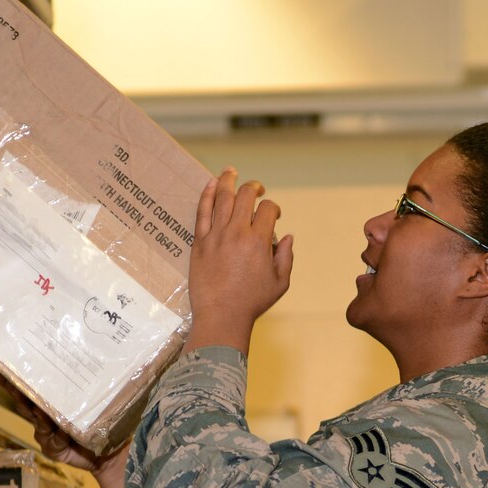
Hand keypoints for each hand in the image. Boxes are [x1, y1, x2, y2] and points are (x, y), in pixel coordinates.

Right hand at [0, 367, 127, 487]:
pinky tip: (63, 431)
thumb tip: (99, 354)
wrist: (112, 455)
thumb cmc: (106, 423)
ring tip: (34, 402)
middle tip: (3, 374)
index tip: (1, 362)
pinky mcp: (54, 450)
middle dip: (14, 388)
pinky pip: (54, 441)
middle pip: (25, 401)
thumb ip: (94, 386)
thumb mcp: (101, 401)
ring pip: (37, 420)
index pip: (33, 386)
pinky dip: (59, 436)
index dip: (15, 376)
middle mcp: (45, 416)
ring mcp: (47, 434)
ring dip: (35, 411)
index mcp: (54, 402)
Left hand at [187, 168, 293, 354]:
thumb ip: (286, 257)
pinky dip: (206, 195)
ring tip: (230, 171)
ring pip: (222, 197)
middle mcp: (237, 233)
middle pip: (245, 196)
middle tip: (257, 188)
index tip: (274, 215)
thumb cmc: (252, 302)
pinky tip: (211, 184)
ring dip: (228, 180)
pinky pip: (202, 212)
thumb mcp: (280, 283)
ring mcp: (216, 235)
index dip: (274, 207)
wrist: (221, 316)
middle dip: (254, 187)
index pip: (268, 209)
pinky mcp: (200, 242)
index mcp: (259, 241)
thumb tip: (288, 237)